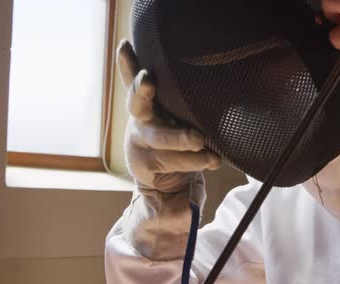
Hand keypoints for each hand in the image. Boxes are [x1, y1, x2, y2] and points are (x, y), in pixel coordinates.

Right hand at [117, 39, 219, 208]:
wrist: (164, 180)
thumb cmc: (176, 135)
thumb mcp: (175, 113)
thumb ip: (175, 96)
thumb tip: (188, 66)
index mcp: (145, 100)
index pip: (133, 78)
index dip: (126, 64)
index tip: (125, 47)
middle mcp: (140, 119)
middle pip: (137, 103)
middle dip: (141, 90)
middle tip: (147, 79)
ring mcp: (142, 143)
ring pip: (159, 137)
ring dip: (180, 138)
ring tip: (200, 140)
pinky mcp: (146, 165)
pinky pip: (172, 161)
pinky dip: (195, 161)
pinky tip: (214, 160)